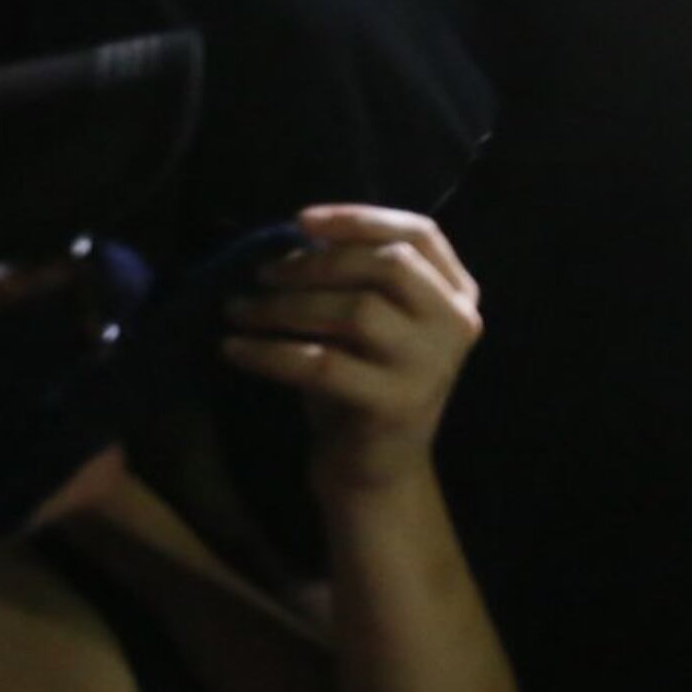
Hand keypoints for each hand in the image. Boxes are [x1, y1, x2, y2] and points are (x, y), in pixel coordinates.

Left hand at [225, 207, 482, 501]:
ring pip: (355, 311)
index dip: (360, 219)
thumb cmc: (362, 385)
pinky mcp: (395, 404)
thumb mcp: (370, 323)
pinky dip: (269, 353)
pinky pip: (322, 364)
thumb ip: (355, 279)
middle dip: (317, 262)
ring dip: (284, 306)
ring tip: (237, 310)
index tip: (300, 219)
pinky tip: (233, 349)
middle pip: (389, 266)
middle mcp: (456, 325)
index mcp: (458, 296)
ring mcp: (431, 366)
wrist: (374, 472)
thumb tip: (298, 236)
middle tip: (261, 273)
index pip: (420, 235)